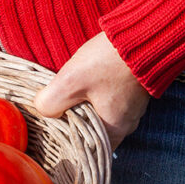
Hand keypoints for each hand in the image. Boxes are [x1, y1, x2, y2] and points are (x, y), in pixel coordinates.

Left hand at [33, 32, 150, 149]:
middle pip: (89, 132)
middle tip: (52, 110)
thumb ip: (50, 102)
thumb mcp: (69, 82)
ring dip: (78, 106)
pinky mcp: (128, 90)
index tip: (50, 131)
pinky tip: (78, 84)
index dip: (66, 143)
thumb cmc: (109, 60)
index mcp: (114, 129)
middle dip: (69, 122)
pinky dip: (89, 95)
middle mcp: (125, 122)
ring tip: (63, 94)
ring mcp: (129, 106)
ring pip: (95, 115)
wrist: (141, 33)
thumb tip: (43, 110)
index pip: (86, 151)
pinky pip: (104, 100)